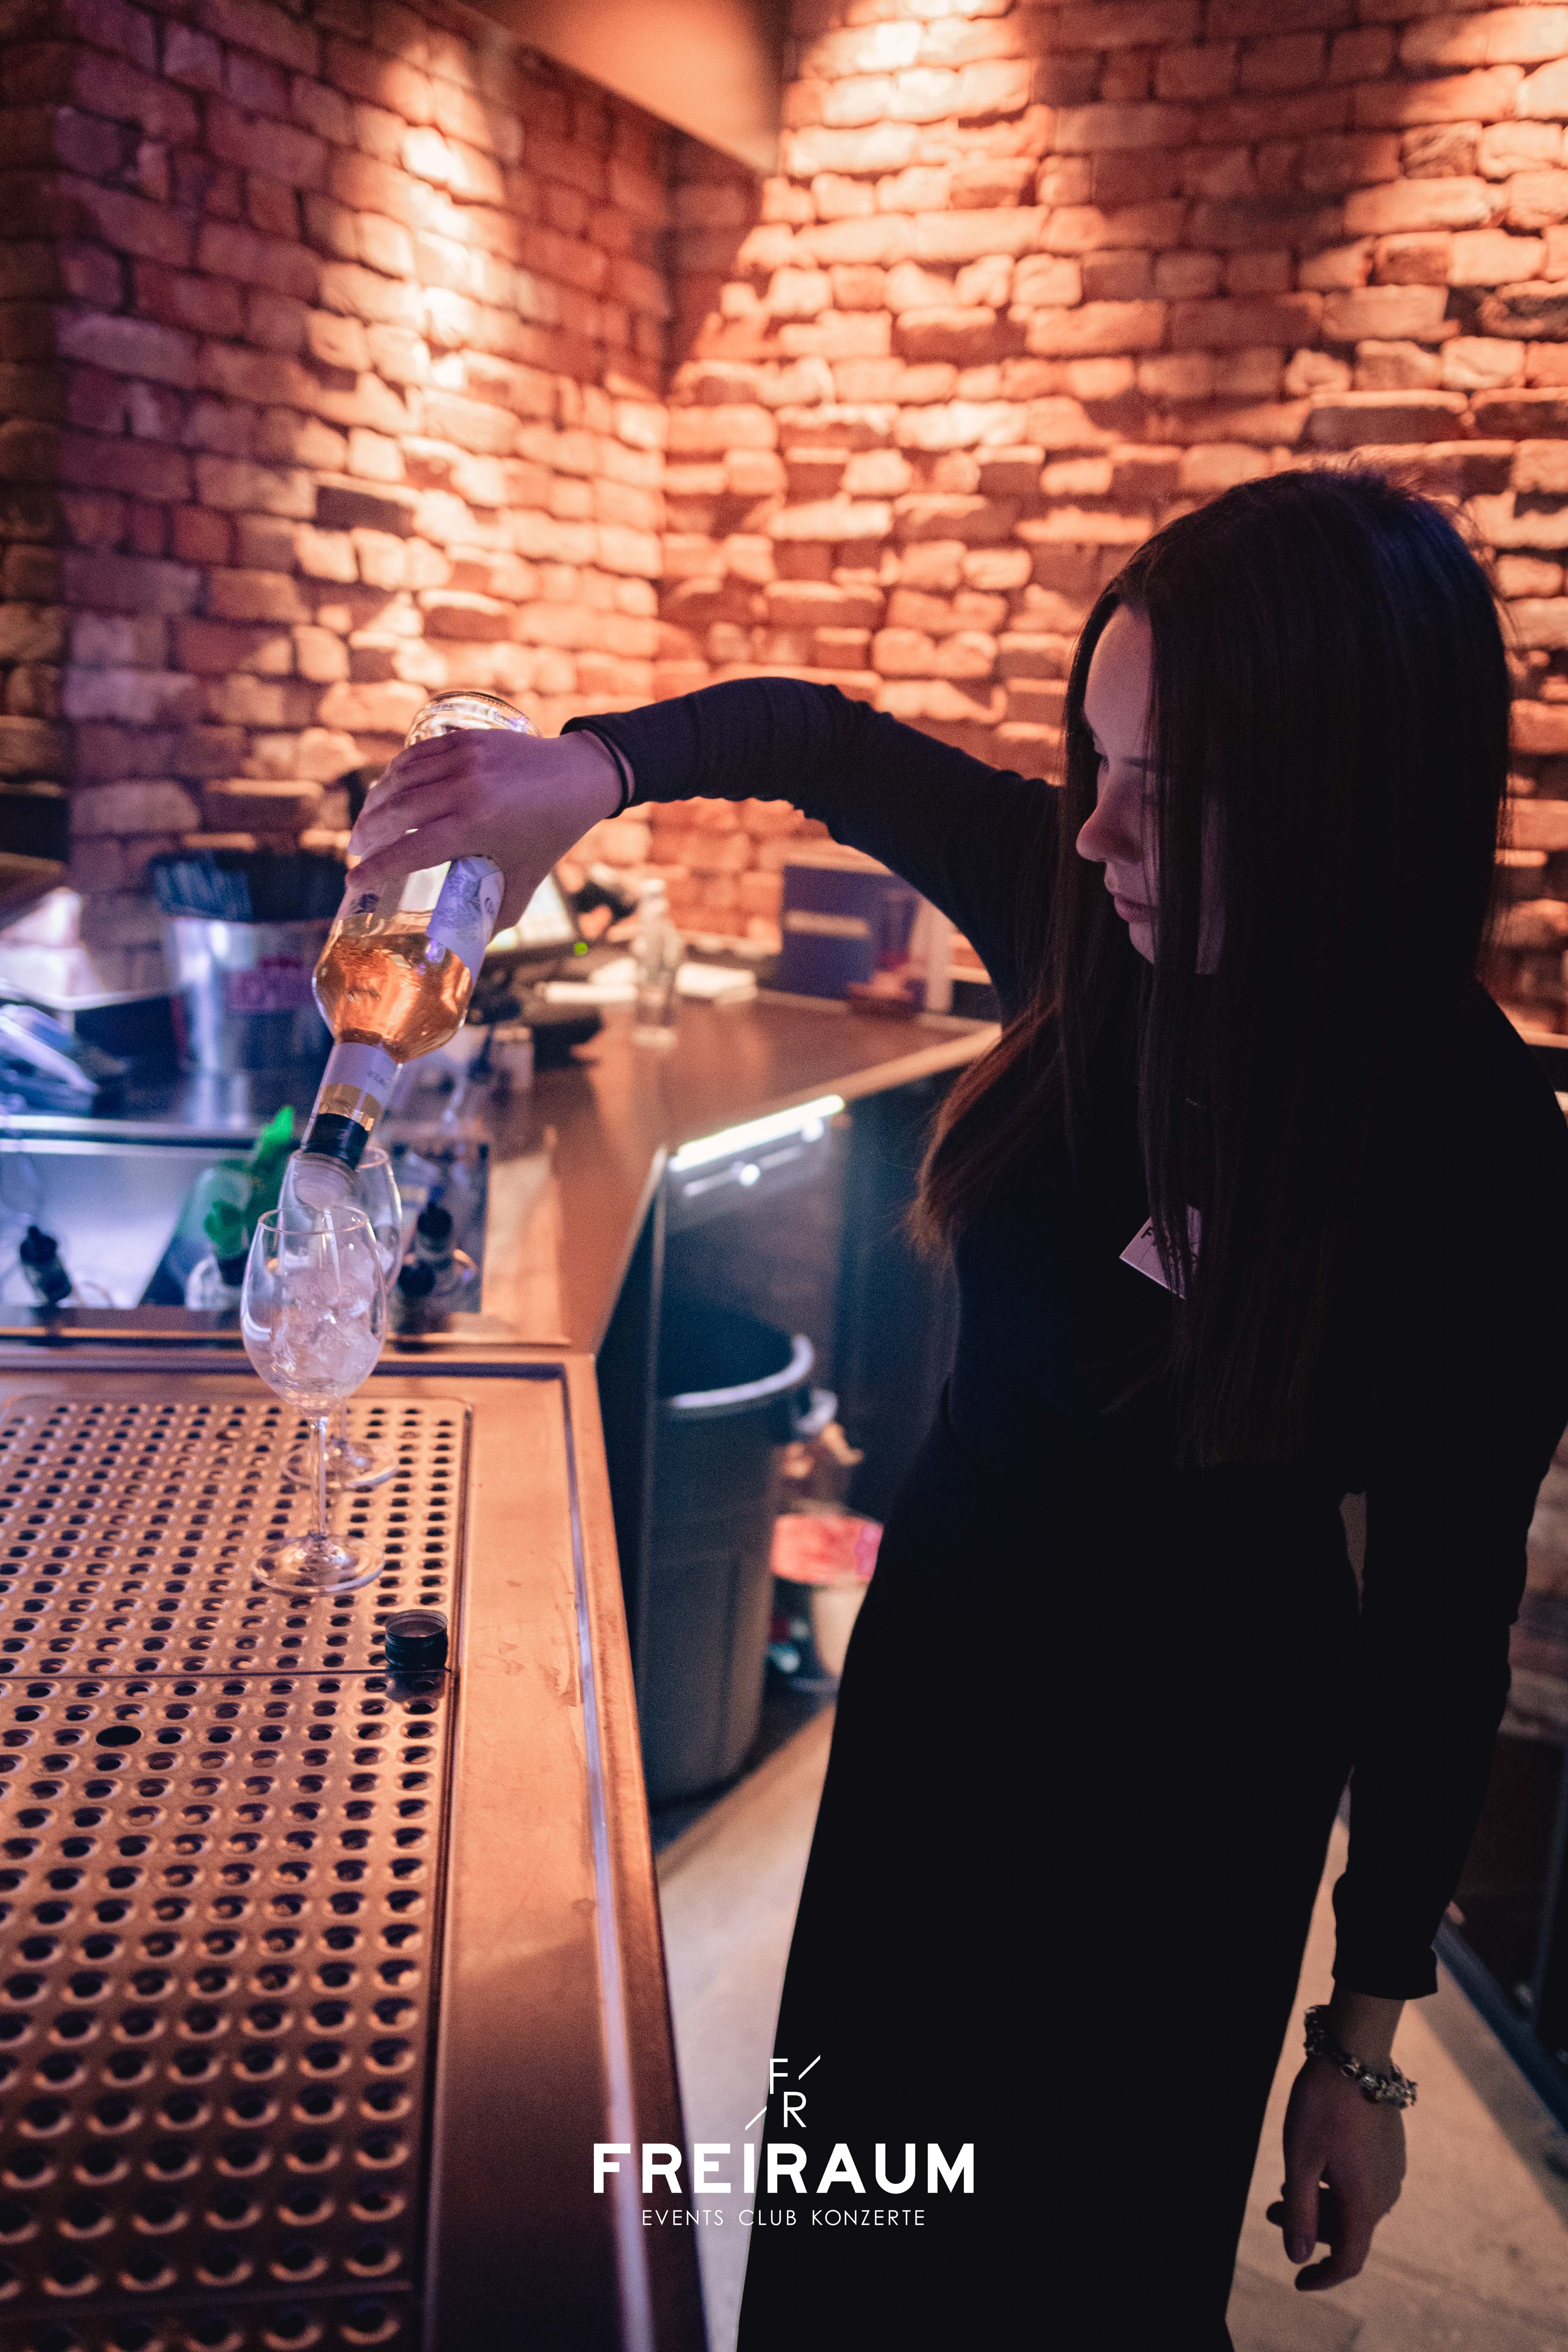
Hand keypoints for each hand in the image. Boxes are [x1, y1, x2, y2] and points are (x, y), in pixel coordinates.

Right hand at [347, 727, 625, 929]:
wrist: (579, 778)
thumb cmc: (549, 835)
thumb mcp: (525, 882)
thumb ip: (495, 916)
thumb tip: (467, 951)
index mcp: (476, 826)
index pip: (410, 850)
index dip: (376, 869)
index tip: (354, 881)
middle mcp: (465, 789)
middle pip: (395, 812)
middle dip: (367, 835)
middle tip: (356, 852)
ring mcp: (463, 759)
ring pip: (399, 780)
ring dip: (374, 804)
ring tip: (365, 826)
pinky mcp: (464, 739)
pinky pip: (413, 757)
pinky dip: (393, 776)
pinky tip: (386, 793)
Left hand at [1267, 2056, 1404, 2290]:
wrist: (1355, 2056)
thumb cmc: (1323, 2107)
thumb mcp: (1300, 2159)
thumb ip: (1299, 2211)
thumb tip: (1295, 2256)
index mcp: (1365, 2203)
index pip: (1349, 2260)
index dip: (1324, 2277)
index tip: (1298, 2281)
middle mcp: (1385, 2194)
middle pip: (1347, 2230)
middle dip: (1308, 2228)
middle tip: (1270, 2211)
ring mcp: (1391, 2171)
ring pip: (1354, 2205)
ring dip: (1320, 2204)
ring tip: (1284, 2186)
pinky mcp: (1391, 2151)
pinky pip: (1363, 2184)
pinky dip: (1335, 2186)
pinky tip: (1313, 2165)